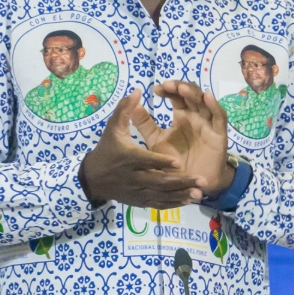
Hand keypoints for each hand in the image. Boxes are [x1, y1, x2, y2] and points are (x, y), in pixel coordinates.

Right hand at [80, 89, 205, 207]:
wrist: (93, 179)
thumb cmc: (106, 150)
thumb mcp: (112, 128)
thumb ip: (125, 110)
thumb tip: (137, 90)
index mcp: (128, 158)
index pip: (146, 160)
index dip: (161, 162)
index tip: (178, 162)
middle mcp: (134, 177)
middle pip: (159, 182)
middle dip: (180, 182)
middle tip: (201, 180)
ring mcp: (137, 191)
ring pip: (161, 195)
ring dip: (181, 195)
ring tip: (199, 194)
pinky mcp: (139, 200)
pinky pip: (158, 204)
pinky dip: (173, 204)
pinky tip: (188, 201)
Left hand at [133, 80, 232, 194]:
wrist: (190, 186)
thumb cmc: (174, 163)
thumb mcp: (156, 141)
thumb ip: (145, 124)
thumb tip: (132, 106)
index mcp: (181, 116)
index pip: (176, 96)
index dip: (168, 89)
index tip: (156, 89)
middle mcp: (195, 116)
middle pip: (190, 94)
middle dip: (180, 87)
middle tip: (167, 85)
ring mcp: (208, 124)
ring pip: (204, 102)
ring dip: (194, 93)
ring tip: (182, 89)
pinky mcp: (219, 134)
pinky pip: (219, 117)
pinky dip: (215, 105)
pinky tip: (207, 97)